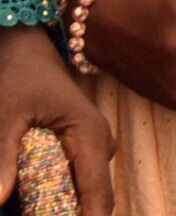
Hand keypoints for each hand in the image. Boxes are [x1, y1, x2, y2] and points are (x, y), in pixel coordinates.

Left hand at [0, 25, 114, 214]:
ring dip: (51, 205)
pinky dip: (45, 193)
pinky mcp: (78, 148)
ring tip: (18, 203)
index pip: (98, 195)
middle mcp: (98, 146)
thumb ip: (2, 157)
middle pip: (90, 199)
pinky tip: (19, 193)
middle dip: (63, 214)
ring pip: (78, 192)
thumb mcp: (6, 113)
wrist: (26, 46)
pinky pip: (68, 180)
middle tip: (25, 211)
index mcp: (89, 136)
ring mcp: (90, 147)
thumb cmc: (19, 74)